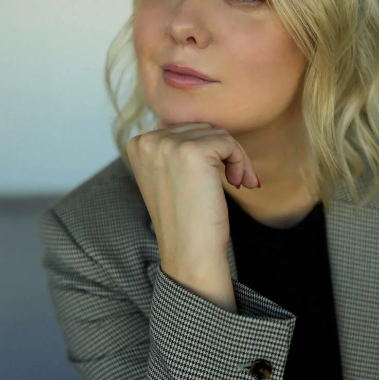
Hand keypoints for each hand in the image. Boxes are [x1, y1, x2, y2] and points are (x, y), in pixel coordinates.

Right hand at [126, 122, 259, 268]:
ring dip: (236, 158)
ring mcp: (168, 145)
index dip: (209, 150)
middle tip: (236, 180)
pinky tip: (237, 182)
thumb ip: (175, 148)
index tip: (220, 174)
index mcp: (137, 143)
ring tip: (237, 182)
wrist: (189, 252)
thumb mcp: (169, 176)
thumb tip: (205, 127)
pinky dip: (241, 161)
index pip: (185, 128)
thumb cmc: (185, 219)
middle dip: (224, 153)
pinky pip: (229, 142)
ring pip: (219, 134)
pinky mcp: (192, 152)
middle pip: (203, 127)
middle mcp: (147, 140)